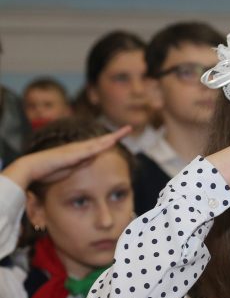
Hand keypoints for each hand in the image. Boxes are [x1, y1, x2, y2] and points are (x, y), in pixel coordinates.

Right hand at [1, 126, 131, 189]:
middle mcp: (79, 148)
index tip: (122, 136)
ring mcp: (75, 151)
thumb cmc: (49, 170)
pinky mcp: (71, 155)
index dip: (111, 140)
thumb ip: (82, 163)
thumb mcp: (71, 169)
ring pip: (97, 143)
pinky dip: (99, 147)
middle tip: (129, 128)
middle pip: (102, 141)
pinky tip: (109, 144)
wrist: (32, 168)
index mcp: (80, 152)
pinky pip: (88, 151)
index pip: (99, 145)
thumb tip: (93, 158)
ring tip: (124, 132)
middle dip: (116, 135)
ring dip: (111, 138)